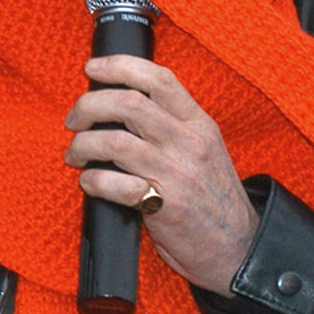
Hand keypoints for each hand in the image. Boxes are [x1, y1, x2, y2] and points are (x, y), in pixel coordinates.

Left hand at [64, 55, 259, 296]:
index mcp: (198, 123)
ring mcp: (177, 174)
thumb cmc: (213, 195)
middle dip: (89, 105)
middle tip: (74, 119)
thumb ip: (170, 122)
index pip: (158, 78)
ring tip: (74, 153)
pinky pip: (117, 185)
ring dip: (83, 144)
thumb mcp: (203, 146)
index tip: (92, 67)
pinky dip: (93, 180)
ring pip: (116, 142)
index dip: (119, 66)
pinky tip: (88, 182)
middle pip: (129, 103)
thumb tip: (119, 101)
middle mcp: (188, 142)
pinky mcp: (165, 207)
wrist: (239, 247)